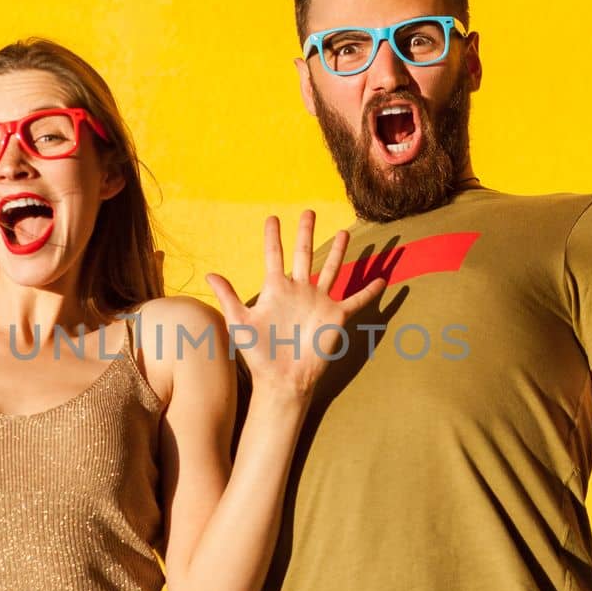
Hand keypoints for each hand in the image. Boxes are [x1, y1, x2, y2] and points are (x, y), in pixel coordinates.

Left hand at [205, 211, 385, 396]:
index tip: (272, 218)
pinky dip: (369, 291)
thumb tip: (209, 274)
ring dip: (338, 252)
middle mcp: (299, 290)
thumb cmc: (259, 353)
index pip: (274, 255)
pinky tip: (382, 279)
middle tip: (309, 212)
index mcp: (276, 289)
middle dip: (306, 233)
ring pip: (331, 269)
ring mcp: (319, 302)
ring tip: (345, 232)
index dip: (272, 236)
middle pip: (304, 254)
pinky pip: (356, 300)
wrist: (282, 378)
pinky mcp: (336, 316)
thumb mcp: (240, 322)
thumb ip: (228, 296)